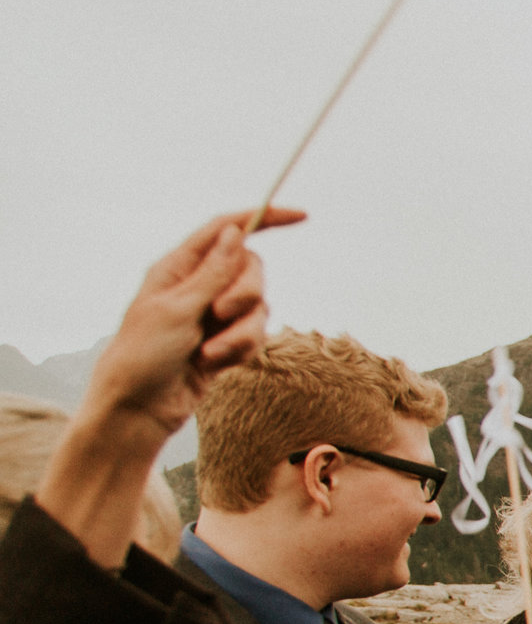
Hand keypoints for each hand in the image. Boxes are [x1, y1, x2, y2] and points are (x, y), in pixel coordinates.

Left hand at [81, 209, 306, 445]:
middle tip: (220, 314)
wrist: (139, 407)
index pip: (225, 229)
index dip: (263, 219)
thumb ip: (213, 272)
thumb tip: (235, 232)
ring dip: (241, 332)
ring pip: (258, 306)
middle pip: (250, 268)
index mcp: (178, 267)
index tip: (301, 217)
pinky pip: (255, 334)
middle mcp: (199, 285)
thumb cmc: (143, 355)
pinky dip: (240, 350)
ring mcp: (214, 314)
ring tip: (211, 353)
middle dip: (245, 293)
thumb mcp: (177, 309)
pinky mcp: (226, 340)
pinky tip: (214, 364)